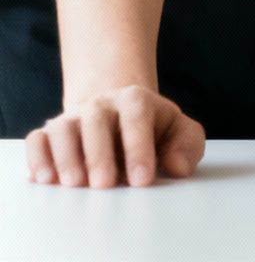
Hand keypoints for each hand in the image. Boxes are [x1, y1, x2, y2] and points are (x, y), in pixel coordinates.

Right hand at [26, 85, 205, 186]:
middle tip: (105, 184)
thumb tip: (177, 168)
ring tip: (74, 184)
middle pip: (95, 120)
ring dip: (66, 157)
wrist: (118, 115)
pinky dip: (38, 158)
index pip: (137, 117)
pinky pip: (37, 140)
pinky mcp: (50, 132)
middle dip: (99, 154)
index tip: (141, 180)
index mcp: (136, 100)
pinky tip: (46, 180)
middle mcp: (101, 104)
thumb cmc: (154, 130)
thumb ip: (187, 146)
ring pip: (62, 128)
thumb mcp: (180, 132)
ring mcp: (73, 117)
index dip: (139, 148)